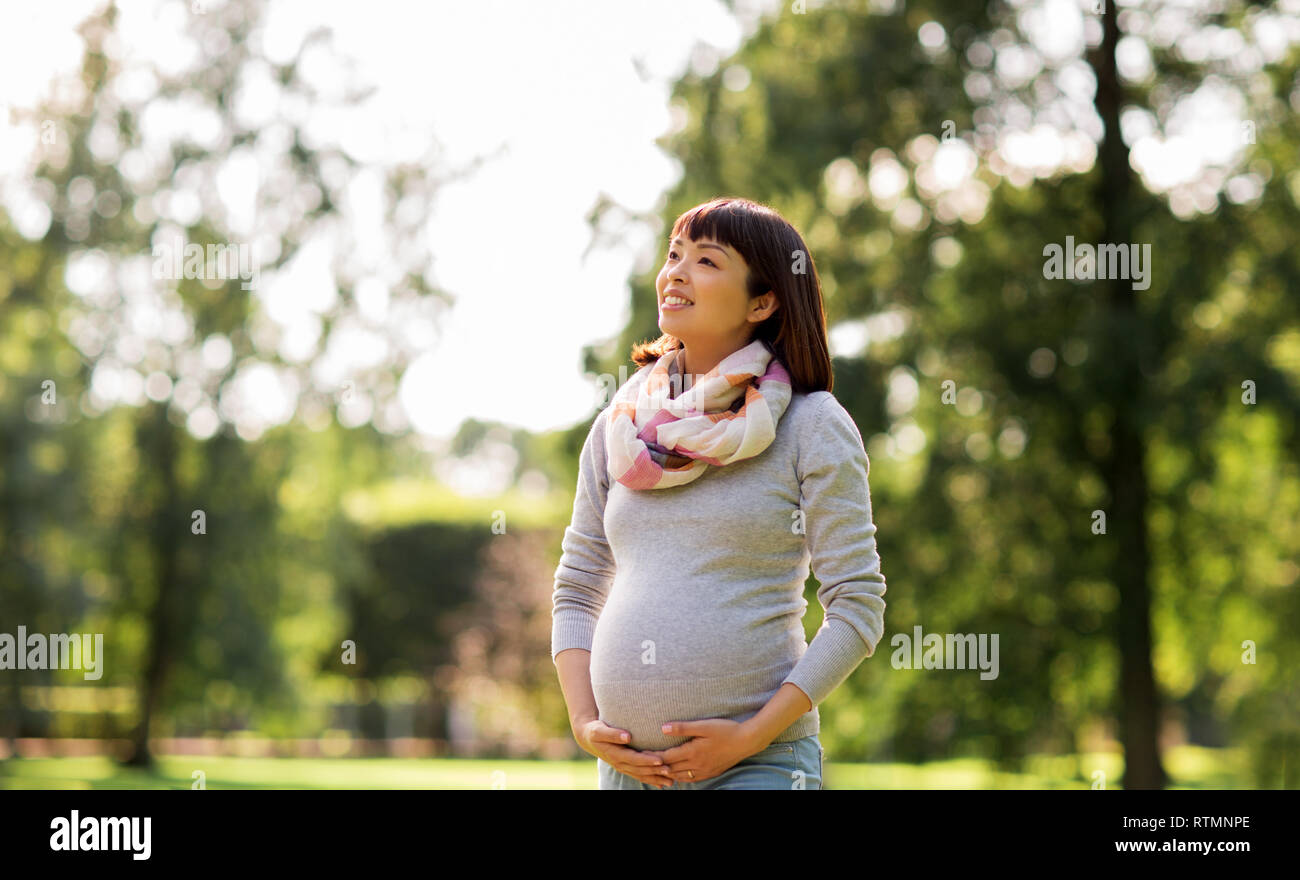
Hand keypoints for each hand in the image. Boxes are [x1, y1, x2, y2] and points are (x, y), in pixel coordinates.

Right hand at [572, 718, 675, 788]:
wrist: (588, 738)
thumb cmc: (595, 731)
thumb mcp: (599, 730)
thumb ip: (612, 733)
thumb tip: (627, 736)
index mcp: (615, 755)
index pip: (634, 759)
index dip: (647, 760)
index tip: (660, 760)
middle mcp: (619, 763)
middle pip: (640, 770)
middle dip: (655, 772)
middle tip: (670, 772)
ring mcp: (622, 767)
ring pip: (641, 775)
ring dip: (655, 779)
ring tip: (670, 782)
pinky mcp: (625, 767)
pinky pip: (638, 775)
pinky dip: (650, 780)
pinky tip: (661, 784)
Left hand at [639, 719, 760, 783]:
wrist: (746, 741)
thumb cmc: (725, 729)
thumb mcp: (703, 725)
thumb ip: (682, 727)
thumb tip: (662, 728)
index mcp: (692, 752)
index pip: (667, 757)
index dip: (653, 757)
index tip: (642, 754)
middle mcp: (696, 765)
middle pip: (671, 769)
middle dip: (657, 767)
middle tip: (644, 764)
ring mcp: (704, 771)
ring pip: (680, 777)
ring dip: (668, 774)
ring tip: (657, 771)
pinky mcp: (711, 773)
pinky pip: (692, 779)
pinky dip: (681, 778)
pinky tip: (677, 775)